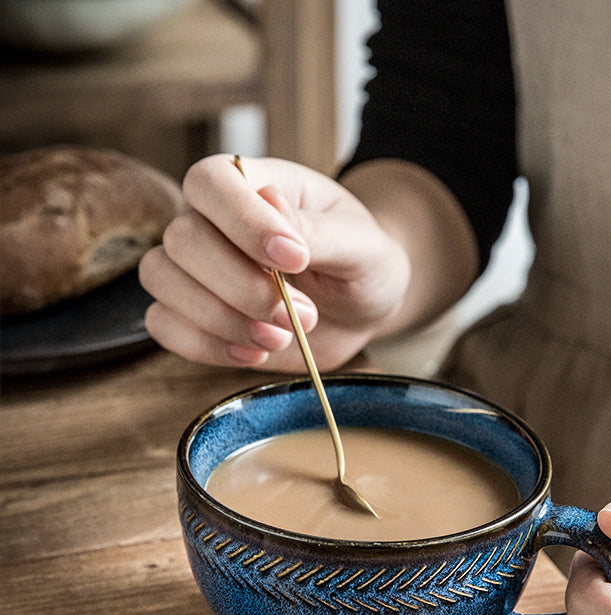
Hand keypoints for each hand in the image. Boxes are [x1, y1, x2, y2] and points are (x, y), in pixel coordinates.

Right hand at [139, 154, 410, 371]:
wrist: (362, 309)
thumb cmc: (363, 264)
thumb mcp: (362, 244)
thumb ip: (319, 229)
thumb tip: (268, 203)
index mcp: (255, 185)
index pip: (211, 182)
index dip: (243, 222)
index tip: (296, 260)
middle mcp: (215, 221)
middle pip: (182, 240)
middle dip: (243, 288)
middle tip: (305, 314)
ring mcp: (198, 269)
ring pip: (162, 280)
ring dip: (223, 319)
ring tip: (282, 336)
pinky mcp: (195, 316)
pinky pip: (164, 326)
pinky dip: (206, 345)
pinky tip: (253, 352)